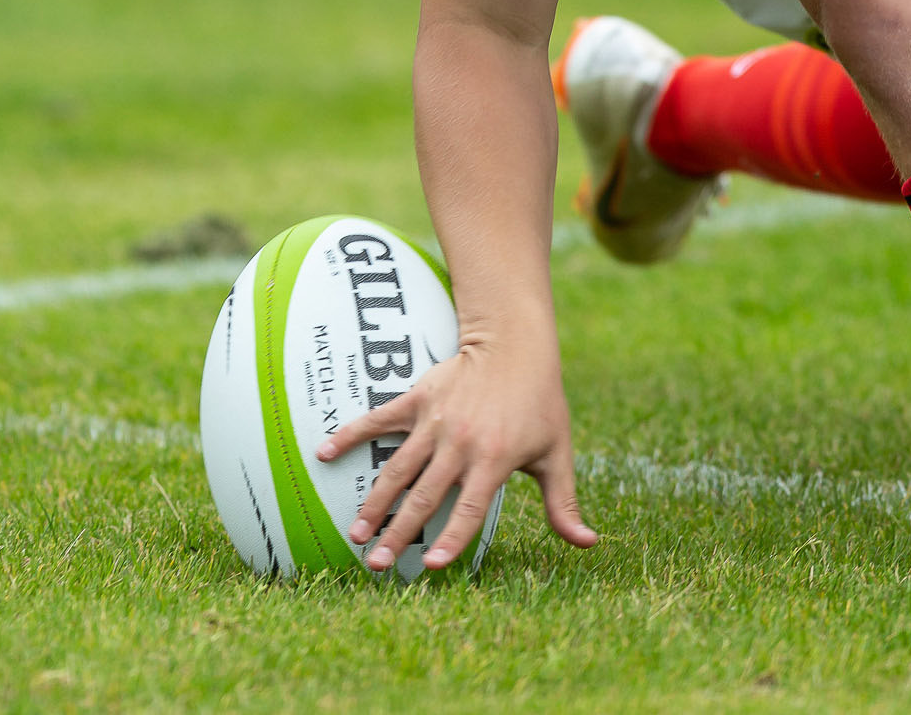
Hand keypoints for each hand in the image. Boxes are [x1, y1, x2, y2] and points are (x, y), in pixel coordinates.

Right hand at [316, 332, 595, 570]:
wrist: (516, 343)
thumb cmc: (540, 402)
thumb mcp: (556, 452)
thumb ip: (564, 502)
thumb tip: (588, 544)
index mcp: (493, 460)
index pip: (469, 509)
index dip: (451, 540)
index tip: (430, 567)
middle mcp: (460, 443)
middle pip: (424, 497)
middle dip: (398, 533)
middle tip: (376, 563)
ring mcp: (434, 421)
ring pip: (397, 468)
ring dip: (374, 502)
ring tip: (354, 532)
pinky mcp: (417, 399)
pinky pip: (377, 419)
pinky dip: (349, 434)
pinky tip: (322, 453)